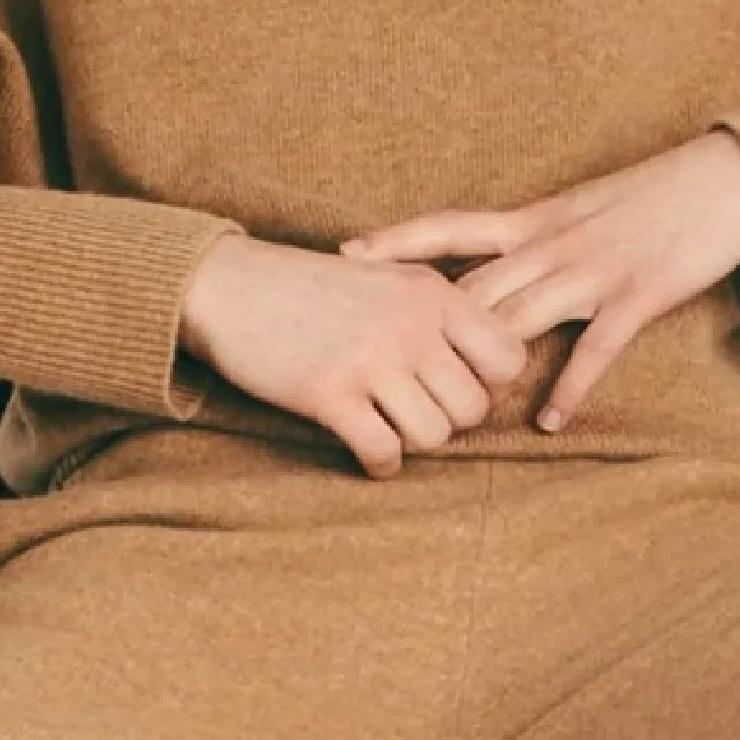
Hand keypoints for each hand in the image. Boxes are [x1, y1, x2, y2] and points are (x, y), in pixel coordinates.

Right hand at [177, 233, 530, 479]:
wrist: (231, 284)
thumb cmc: (312, 286)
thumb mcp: (388, 276)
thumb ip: (440, 310)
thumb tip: (491, 363)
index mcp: (431, 293)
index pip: (508, 358)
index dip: (488, 383)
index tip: (453, 383)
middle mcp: (409, 325)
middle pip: (473, 408)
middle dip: (447, 419)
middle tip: (413, 410)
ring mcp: (370, 360)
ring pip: (434, 435)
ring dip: (412, 441)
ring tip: (387, 424)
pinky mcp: (330, 394)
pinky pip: (384, 453)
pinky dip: (380, 463)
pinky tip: (365, 448)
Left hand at [336, 130, 739, 431]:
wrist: (726, 180)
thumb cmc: (654, 193)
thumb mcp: (583, 205)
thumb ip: (539, 235)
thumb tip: (498, 261)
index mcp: (537, 219)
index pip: (451, 228)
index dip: (398, 241)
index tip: (348, 253)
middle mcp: (554, 244)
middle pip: (473, 288)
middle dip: (425, 326)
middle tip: (378, 359)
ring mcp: (594, 271)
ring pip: (520, 318)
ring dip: (482, 365)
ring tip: (448, 410)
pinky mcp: (637, 296)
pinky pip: (594, 349)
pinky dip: (569, 387)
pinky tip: (547, 421)